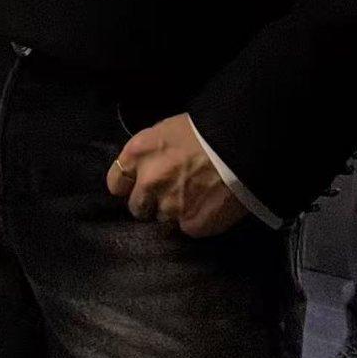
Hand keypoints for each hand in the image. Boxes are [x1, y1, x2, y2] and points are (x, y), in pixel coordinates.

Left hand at [106, 113, 247, 237]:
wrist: (240, 146)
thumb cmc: (205, 129)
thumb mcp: (167, 131)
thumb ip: (150, 153)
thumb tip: (145, 169)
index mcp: (138, 154)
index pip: (116, 182)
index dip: (127, 186)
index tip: (136, 186)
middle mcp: (148, 183)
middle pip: (137, 207)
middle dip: (149, 202)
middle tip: (168, 194)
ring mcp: (169, 207)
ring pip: (163, 219)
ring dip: (174, 211)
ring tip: (193, 198)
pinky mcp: (192, 224)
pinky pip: (187, 227)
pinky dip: (195, 219)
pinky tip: (208, 206)